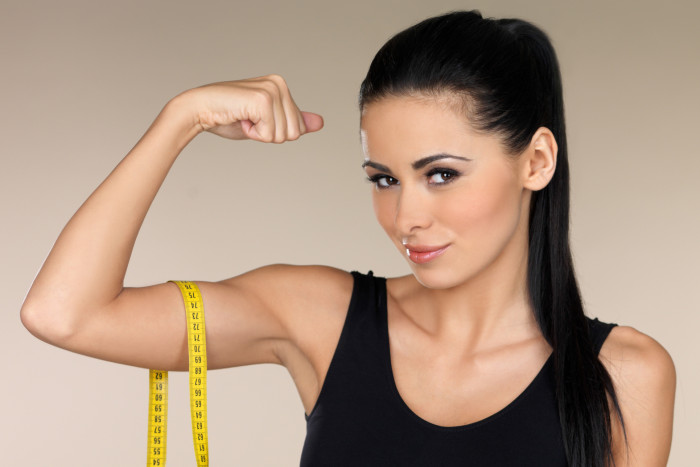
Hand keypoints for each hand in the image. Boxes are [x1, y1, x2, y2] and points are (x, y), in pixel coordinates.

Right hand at [177, 74, 323, 142]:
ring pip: (284, 135)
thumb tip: (320, 123)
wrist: (198, 110)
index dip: (275, 133)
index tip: (255, 120)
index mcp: (281, 86)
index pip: (299, 127)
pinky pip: (270, 133)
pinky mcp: (262, 99)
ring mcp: (272, 90)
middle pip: (295, 132)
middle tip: (248, 120)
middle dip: (270, 135)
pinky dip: (254, 133)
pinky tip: (240, 118)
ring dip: (260, 134)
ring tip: (244, 117)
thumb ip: (293, 122)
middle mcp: (279, 84)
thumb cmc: (227, 117)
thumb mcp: (266, 123)